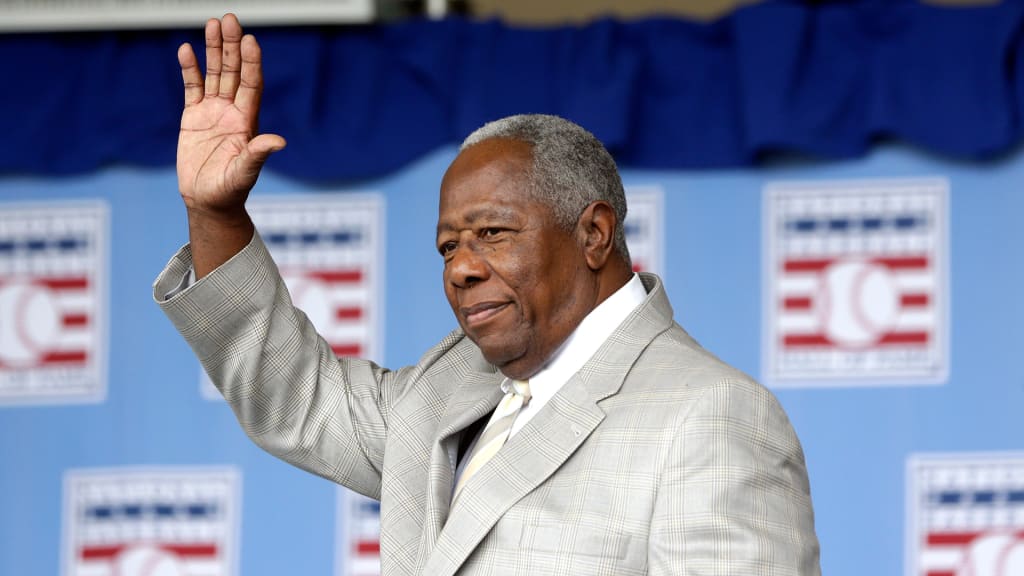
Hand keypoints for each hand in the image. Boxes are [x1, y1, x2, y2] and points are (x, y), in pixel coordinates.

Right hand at [176, 13, 284, 217]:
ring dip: (213, 50)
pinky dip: (190, 69)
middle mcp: (232, 111)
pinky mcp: (193, 117)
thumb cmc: (229, 191)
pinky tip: (187, 49)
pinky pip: (192, 87)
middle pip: (233, 72)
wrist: (207, 201)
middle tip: (230, 19)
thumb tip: (278, 142)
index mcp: (247, 122)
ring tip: (212, 24)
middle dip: (231, 46)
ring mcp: (213, 112)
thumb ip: (258, 155)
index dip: (251, 63)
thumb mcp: (245, 173)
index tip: (250, 40)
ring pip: (214, 74)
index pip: (251, 84)